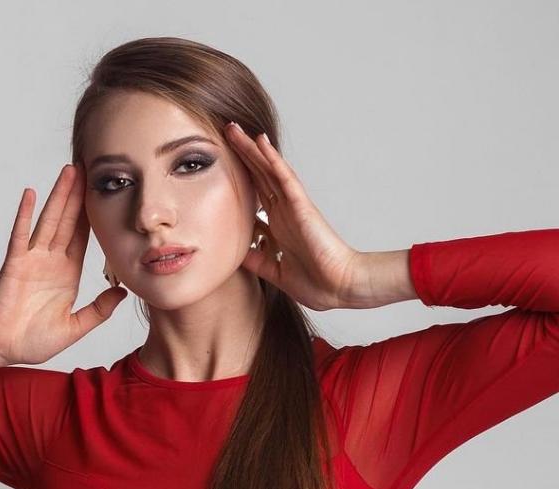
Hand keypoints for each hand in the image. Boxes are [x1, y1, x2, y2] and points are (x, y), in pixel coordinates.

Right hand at [0, 164, 126, 367]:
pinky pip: (20, 236)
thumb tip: (123, 292)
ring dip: (58, 196)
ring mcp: (31, 260)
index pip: (83, 238)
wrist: (1, 349)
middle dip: (78, 195)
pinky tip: (31, 195)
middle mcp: (50, 262)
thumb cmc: (32, 341)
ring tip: (69, 171)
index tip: (105, 193)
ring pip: (48, 222)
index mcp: (66, 274)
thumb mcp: (74, 327)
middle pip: (68, 221)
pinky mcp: (14, 265)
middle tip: (90, 166)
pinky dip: (25, 215)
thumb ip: (98, 311)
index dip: (93, 215)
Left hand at [224, 122, 361, 311]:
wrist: (340, 288)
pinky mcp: (302, 207)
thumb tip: (235, 254)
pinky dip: (273, 160)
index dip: (238, 181)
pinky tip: (261, 142)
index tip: (218, 168)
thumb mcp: (275, 273)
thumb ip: (256, 261)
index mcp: (278, 227)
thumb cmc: (317, 283)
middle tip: (223, 135)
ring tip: (234, 129)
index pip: (254, 197)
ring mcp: (293, 207)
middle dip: (241, 157)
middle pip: (258, 177)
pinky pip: (285, 178)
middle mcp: (284, 212)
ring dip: (252, 150)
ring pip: (268, 171)